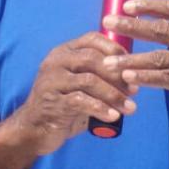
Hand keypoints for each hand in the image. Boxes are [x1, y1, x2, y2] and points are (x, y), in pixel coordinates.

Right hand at [9, 32, 138, 155]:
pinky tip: (113, 116)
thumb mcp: (80, 84)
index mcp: (64, 51)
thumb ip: (99, 74)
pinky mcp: (52, 102)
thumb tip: (133, 75)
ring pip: (89, 80)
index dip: (114, 48)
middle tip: (134, 90)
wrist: (34, 129)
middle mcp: (56, 61)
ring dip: (113, 95)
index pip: (91, 39)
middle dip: (117, 75)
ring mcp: (51, 81)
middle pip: (92, 59)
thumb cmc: (64, 103)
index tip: (131, 65)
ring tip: (129, 108)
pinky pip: (80, 101)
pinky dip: (100, 108)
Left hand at [101, 0, 168, 127]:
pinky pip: (168, 80)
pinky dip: (147, 78)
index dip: (150, 5)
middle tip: (107, 22)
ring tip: (109, 60)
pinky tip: (129, 77)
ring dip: (132, 58)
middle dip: (132, 25)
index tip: (127, 5)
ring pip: (161, 57)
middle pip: (163, 28)